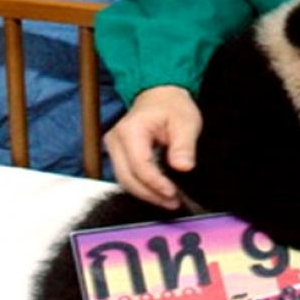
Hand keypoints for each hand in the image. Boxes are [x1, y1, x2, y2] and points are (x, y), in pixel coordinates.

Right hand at [104, 86, 201, 208]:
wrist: (161, 96)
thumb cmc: (173, 107)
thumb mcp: (186, 122)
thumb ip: (184, 146)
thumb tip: (183, 167)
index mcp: (131, 130)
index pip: (139, 165)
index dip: (155, 183)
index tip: (173, 194)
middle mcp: (116, 140)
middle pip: (127, 177)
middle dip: (150, 194)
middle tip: (173, 203)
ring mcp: (114, 148)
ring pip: (124, 181)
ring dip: (146, 194)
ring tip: (169, 201)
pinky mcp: (117, 154)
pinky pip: (126, 176)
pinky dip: (142, 187)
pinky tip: (159, 193)